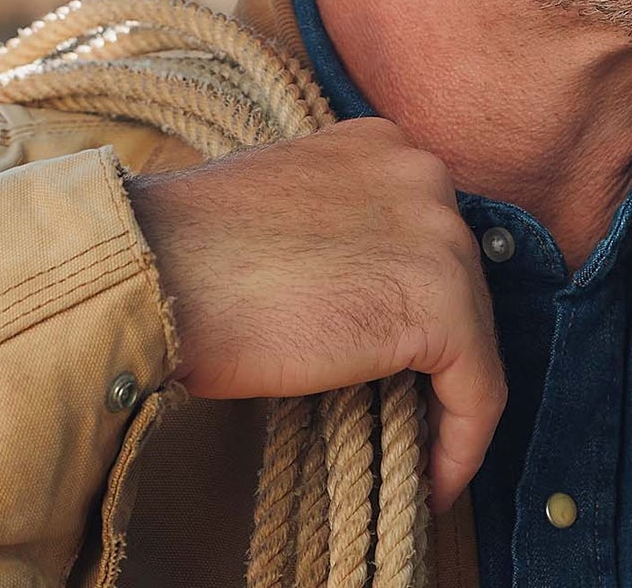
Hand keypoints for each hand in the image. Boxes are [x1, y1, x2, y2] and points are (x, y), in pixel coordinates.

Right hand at [126, 117, 504, 511]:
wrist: (152, 270)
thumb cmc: (188, 251)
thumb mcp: (283, 210)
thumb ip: (336, 230)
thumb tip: (356, 292)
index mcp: (381, 146)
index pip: (423, 237)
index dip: (411, 305)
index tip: (395, 363)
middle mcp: (423, 173)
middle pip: (456, 279)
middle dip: (434, 352)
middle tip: (406, 414)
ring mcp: (440, 231)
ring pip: (473, 334)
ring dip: (445, 400)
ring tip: (416, 455)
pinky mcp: (442, 302)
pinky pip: (480, 389)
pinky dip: (461, 445)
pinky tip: (430, 485)